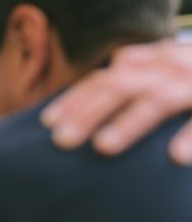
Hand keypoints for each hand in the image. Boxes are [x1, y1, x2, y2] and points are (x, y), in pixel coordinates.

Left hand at [42, 40, 191, 164]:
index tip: (46, 124)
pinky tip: (175, 158)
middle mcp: (172, 67)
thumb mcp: (163, 74)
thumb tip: (80, 107)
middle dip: (88, 113)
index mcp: (154, 63)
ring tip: (102, 147)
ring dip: (129, 123)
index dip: (75, 100)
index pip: (105, 79)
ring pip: (159, 100)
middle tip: (60, 141)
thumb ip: (130, 81)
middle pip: (121, 87)